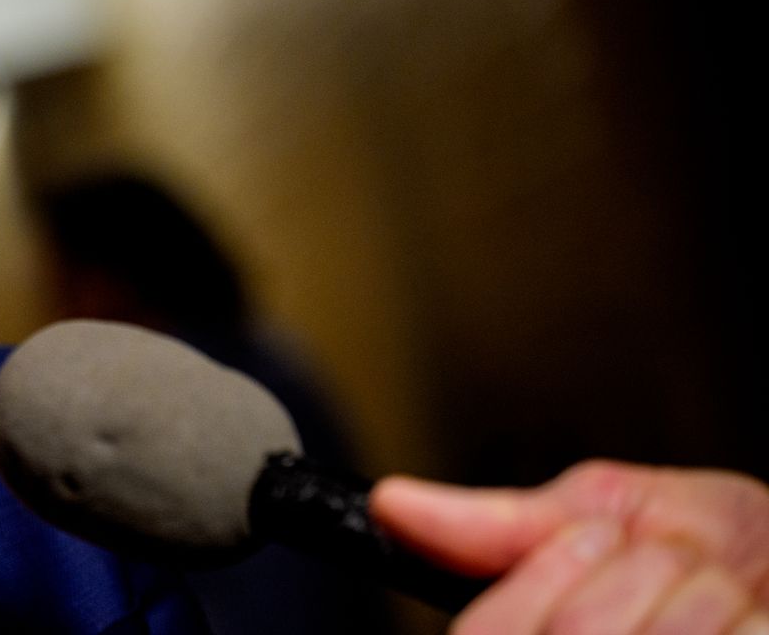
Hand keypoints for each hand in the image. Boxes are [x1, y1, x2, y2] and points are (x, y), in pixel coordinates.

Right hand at [370, 460, 768, 634]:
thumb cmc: (748, 554)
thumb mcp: (616, 515)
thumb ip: (506, 521)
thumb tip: (393, 504)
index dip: (541, 579)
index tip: (593, 538)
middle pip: (571, 634)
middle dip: (636, 574)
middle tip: (674, 571)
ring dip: (704, 598)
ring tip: (728, 602)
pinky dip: (749, 620)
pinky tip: (754, 622)